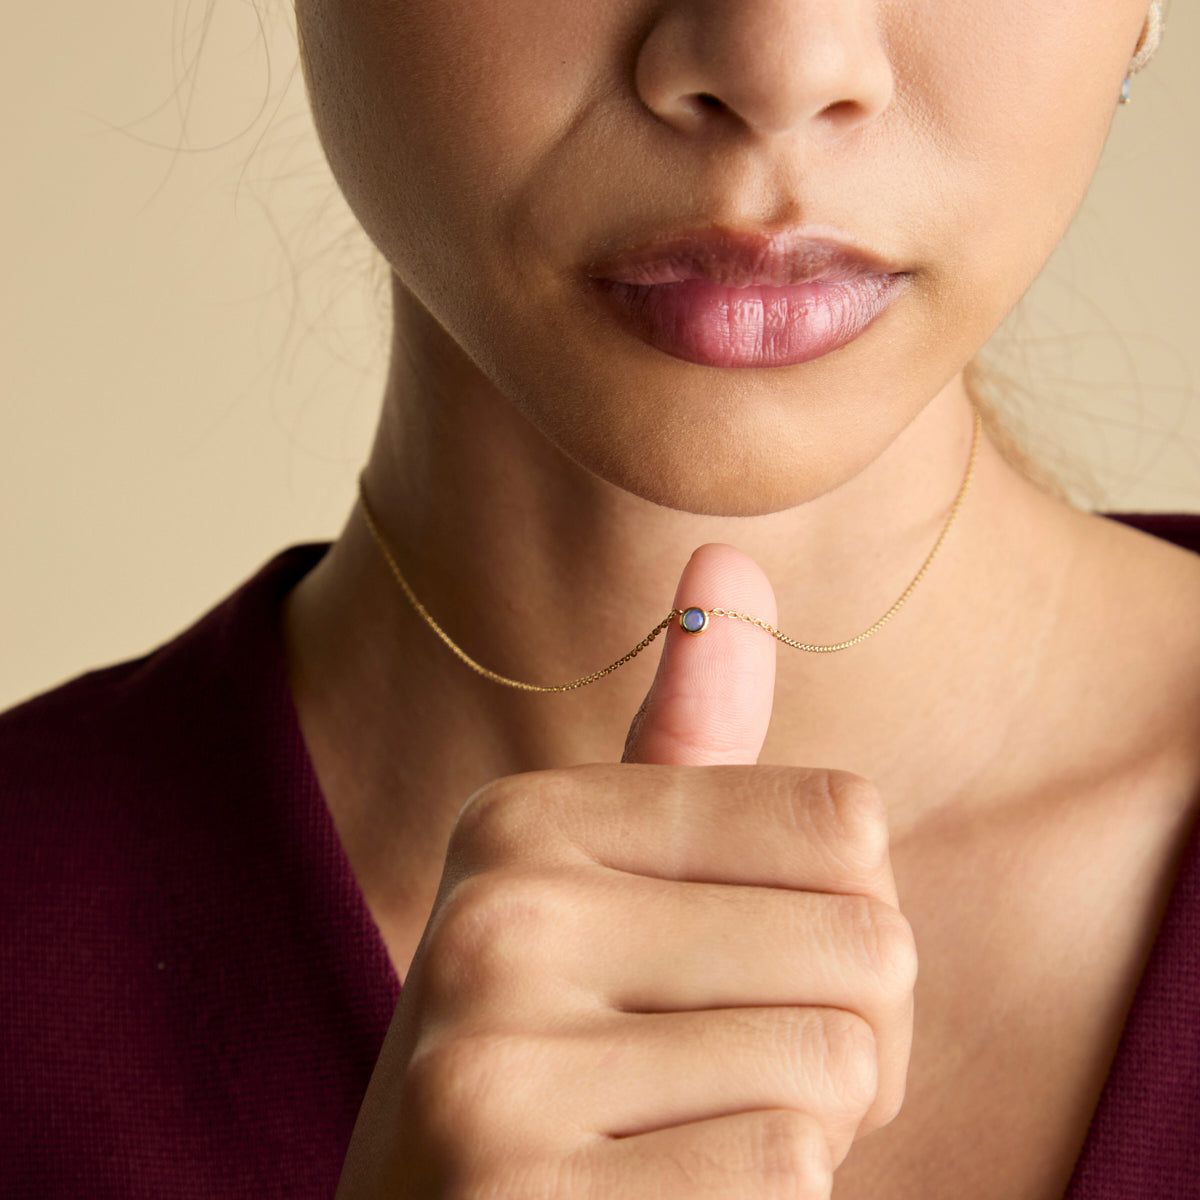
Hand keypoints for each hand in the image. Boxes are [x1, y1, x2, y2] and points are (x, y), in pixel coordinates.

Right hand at [336, 544, 915, 1198]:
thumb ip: (679, 747)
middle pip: (867, 946)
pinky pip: (783, 1181)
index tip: (755, 975)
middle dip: (851, 1044)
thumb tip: (729, 550)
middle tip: (729, 1085)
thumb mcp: (601, 896)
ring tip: (688, 1151)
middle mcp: (493, 917)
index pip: (844, 824)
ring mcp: (490, 1068)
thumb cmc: (556, 1065)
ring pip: (837, 1070)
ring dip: (812, 1137)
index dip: (847, 922)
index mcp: (522, 821)